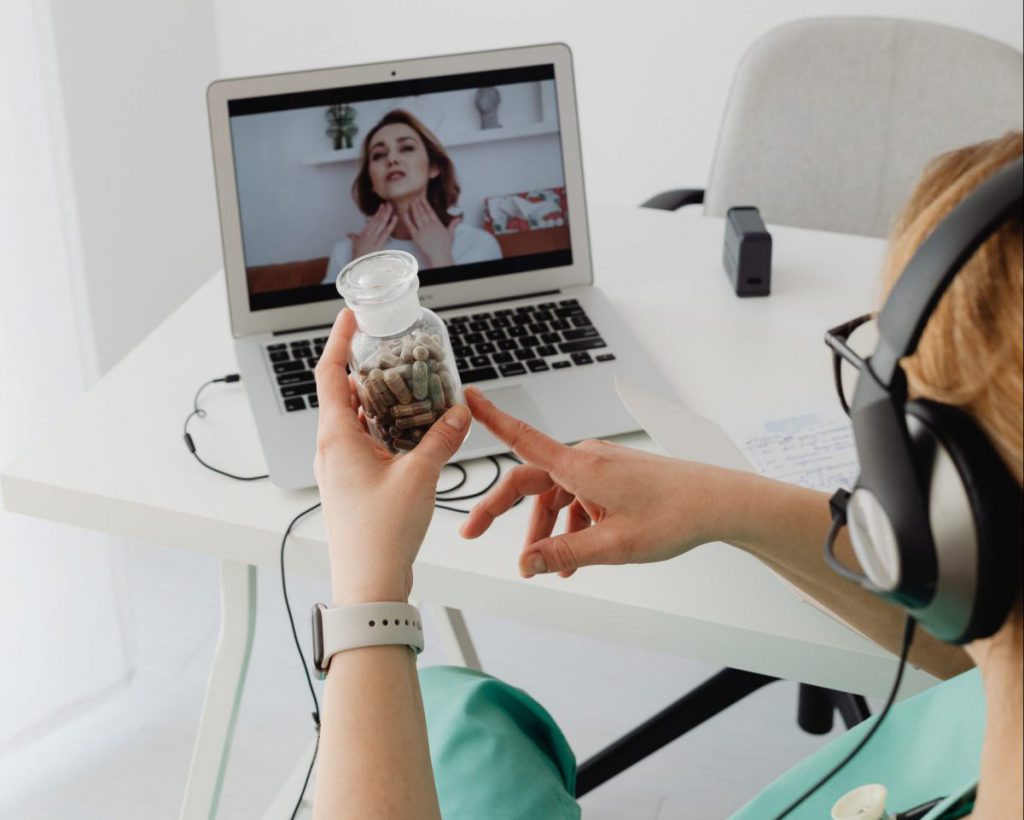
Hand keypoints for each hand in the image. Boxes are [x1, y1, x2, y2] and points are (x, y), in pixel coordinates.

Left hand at [314, 309, 471, 603]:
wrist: (368, 583)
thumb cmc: (381, 534)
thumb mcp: (420, 476)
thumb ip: (442, 439)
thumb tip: (458, 413)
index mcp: (337, 437)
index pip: (330, 373)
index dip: (339, 340)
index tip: (351, 316)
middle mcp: (332, 449)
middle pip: (343, 394)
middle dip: (368, 371)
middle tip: (395, 353)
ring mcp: (340, 468)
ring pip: (356, 420)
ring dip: (380, 402)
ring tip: (409, 388)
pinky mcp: (352, 484)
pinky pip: (364, 443)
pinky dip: (384, 428)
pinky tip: (412, 430)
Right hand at [349, 203, 397, 258]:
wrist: (359, 264)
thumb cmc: (357, 255)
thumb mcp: (355, 244)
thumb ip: (354, 237)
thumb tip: (350, 234)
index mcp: (364, 232)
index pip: (373, 220)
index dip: (378, 212)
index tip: (382, 206)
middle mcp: (369, 233)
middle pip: (378, 219)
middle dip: (384, 211)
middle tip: (389, 203)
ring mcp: (374, 237)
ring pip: (382, 223)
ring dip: (387, 214)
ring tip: (391, 207)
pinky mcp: (379, 243)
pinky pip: (387, 232)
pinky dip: (391, 224)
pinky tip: (395, 218)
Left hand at [401, 197, 459, 267]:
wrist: (440, 256)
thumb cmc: (445, 247)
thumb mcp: (451, 234)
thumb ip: (453, 225)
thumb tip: (458, 219)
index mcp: (437, 224)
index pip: (430, 211)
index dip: (425, 204)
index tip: (422, 198)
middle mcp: (430, 225)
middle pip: (423, 212)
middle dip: (418, 204)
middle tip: (414, 197)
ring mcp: (423, 230)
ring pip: (417, 217)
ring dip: (414, 209)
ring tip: (411, 202)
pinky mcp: (416, 236)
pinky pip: (410, 226)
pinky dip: (407, 219)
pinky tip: (405, 213)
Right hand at [459, 387, 748, 577]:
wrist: (719, 502)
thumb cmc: (674, 516)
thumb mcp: (613, 546)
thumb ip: (564, 554)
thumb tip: (525, 564)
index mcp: (581, 467)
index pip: (523, 439)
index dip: (491, 419)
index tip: (465, 399)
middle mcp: (586, 460)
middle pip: (530, 480)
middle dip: (502, 509)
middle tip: (474, 533)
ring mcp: (601, 467)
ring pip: (556, 494)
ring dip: (546, 527)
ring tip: (549, 565)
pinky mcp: (614, 476)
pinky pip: (579, 498)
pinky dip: (571, 524)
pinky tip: (576, 556)